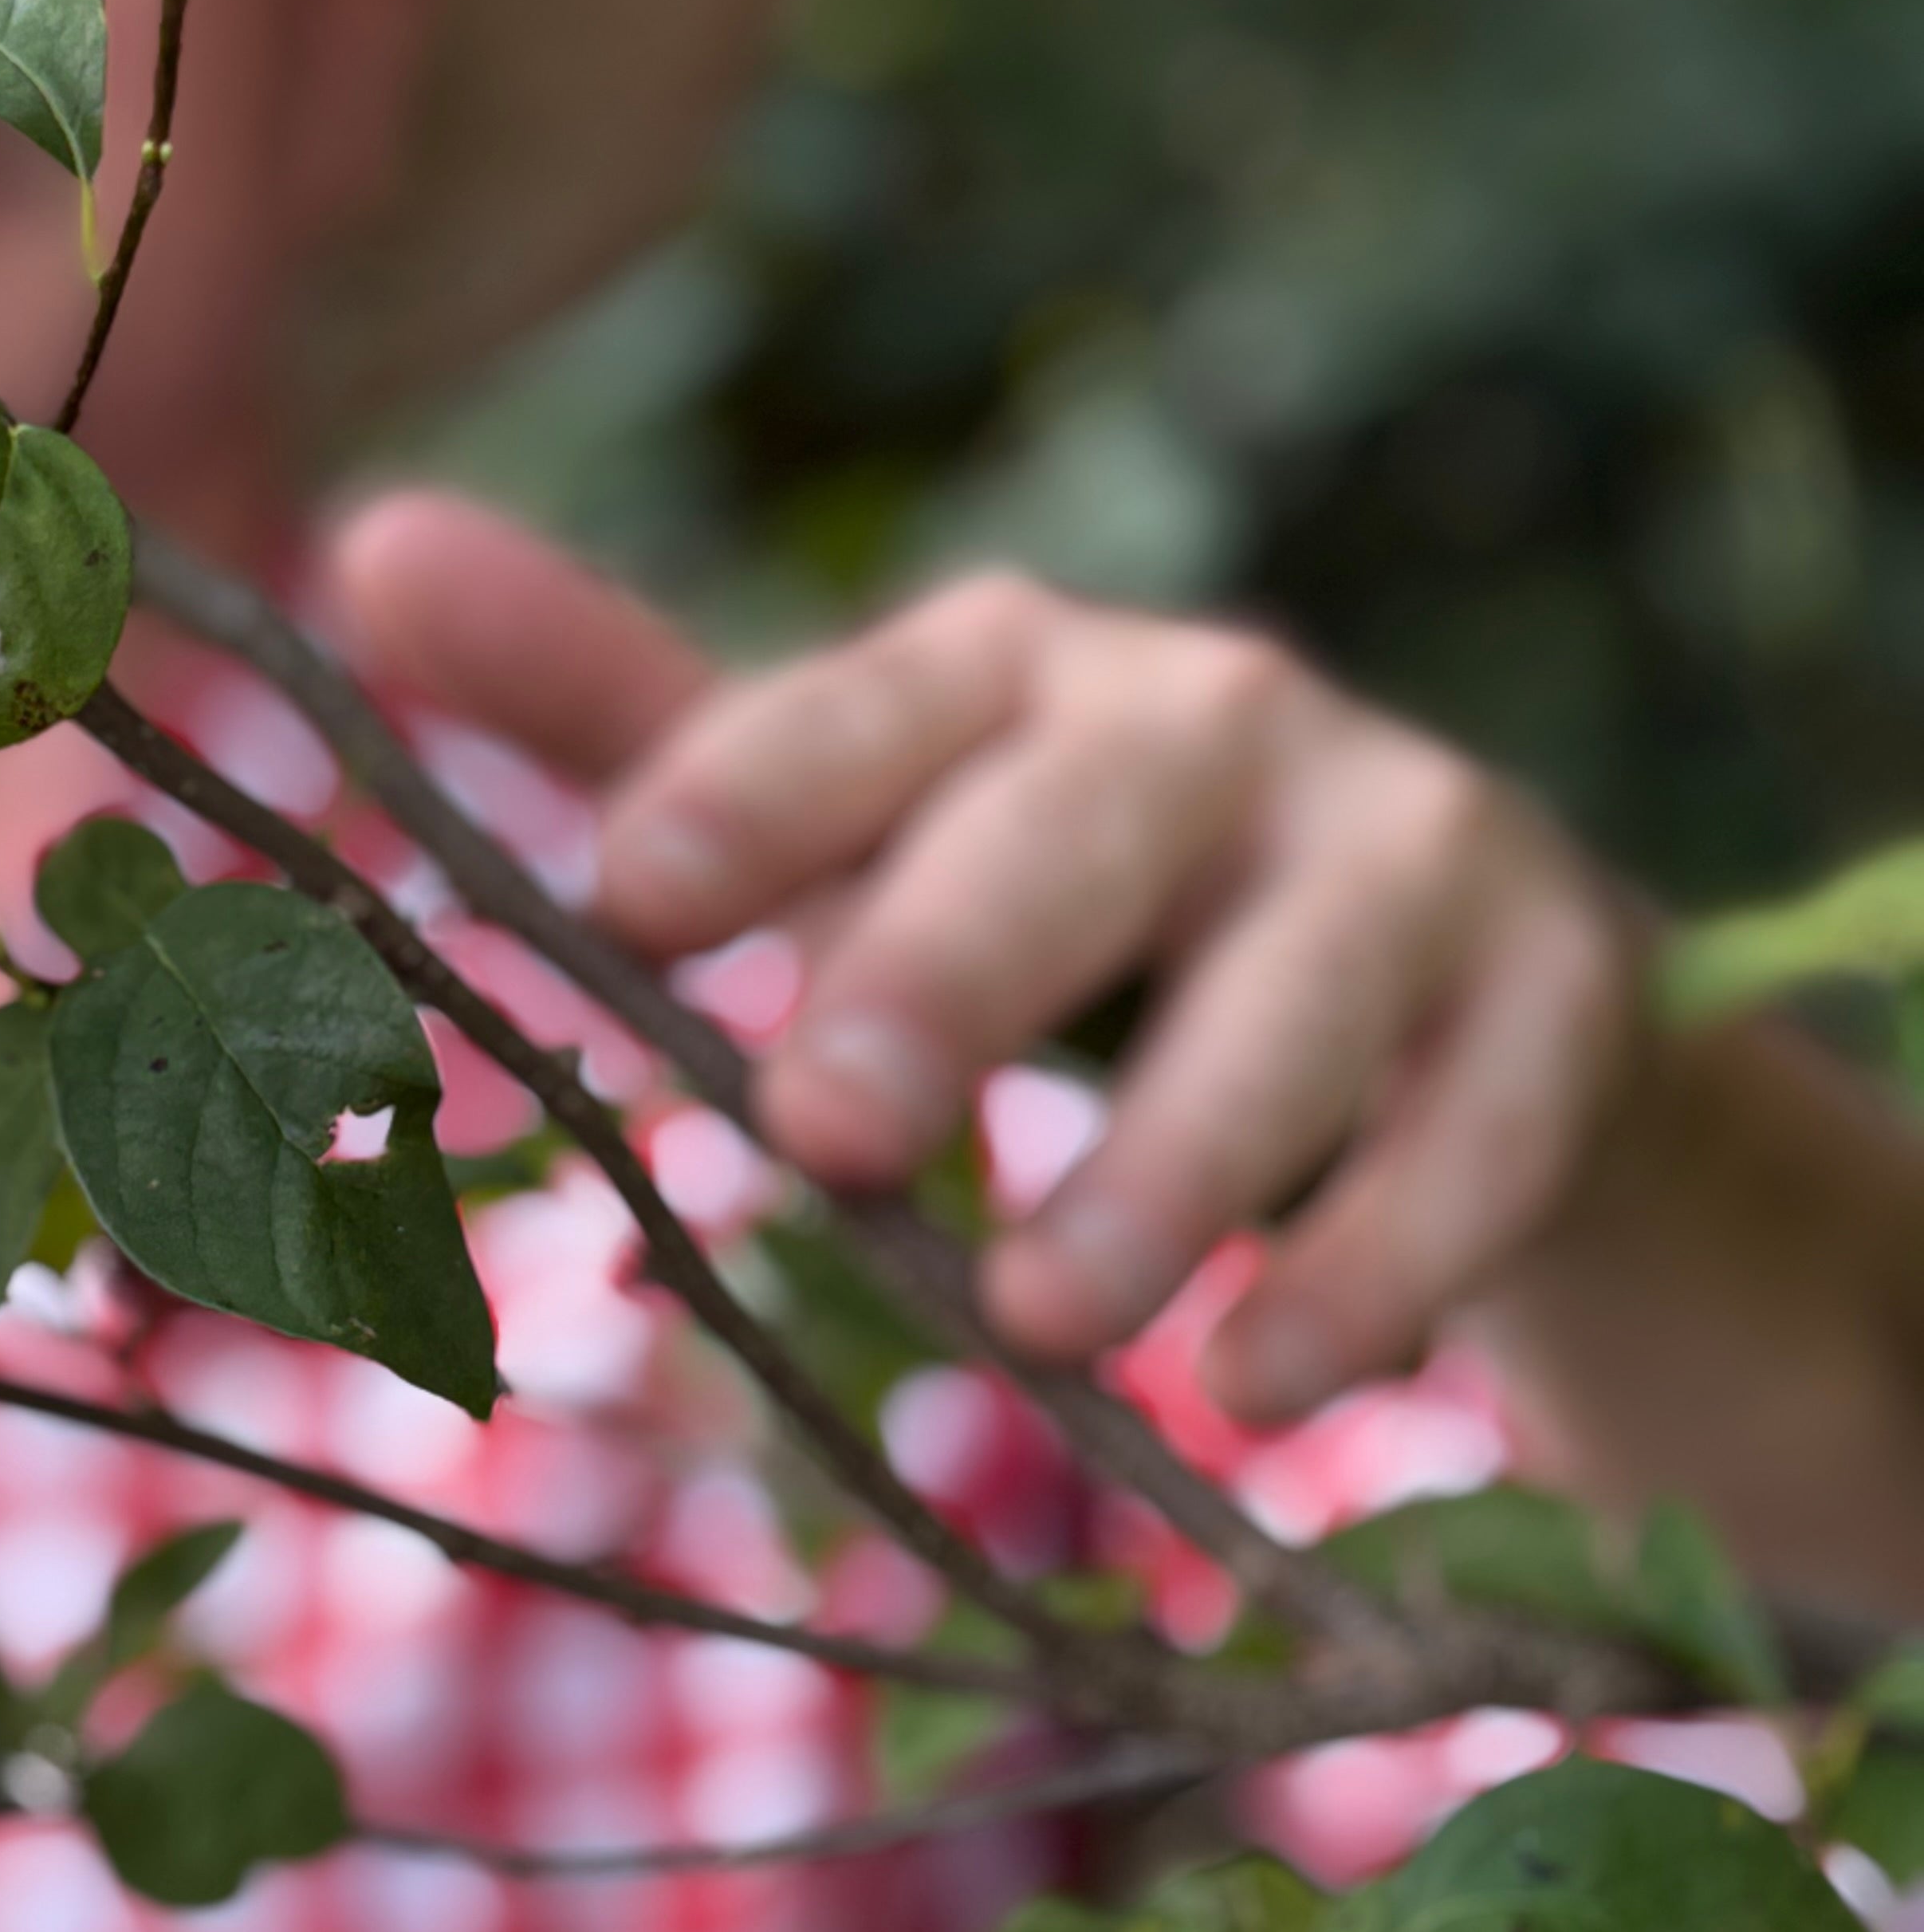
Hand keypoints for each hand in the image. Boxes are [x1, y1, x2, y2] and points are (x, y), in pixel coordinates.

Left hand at [325, 493, 1649, 1430]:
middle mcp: (1213, 713)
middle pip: (1078, 821)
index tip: (630, 896)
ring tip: (1037, 1318)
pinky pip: (1481, 1131)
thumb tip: (370, 546)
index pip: (866, 704)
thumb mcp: (856, 821)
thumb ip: (628, 720)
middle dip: (948, 966)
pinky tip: (1261, 1385)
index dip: (752, 789)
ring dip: (1163, 1162)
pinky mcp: (1561, 995)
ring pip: (1296, 989)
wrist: (1443, 983)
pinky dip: (1375, 1264)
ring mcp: (1409, 841)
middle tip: (825, 1127)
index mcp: (1010, 666)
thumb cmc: (1066, 901)